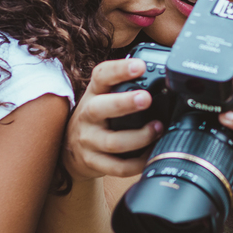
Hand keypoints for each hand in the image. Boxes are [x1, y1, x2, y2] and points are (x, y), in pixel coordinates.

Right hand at [62, 59, 162, 181]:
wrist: (68, 150)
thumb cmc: (95, 118)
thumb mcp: (102, 97)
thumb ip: (124, 86)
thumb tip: (163, 77)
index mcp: (93, 94)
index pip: (102, 76)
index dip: (119, 69)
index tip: (140, 65)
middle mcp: (87, 116)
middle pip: (100, 108)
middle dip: (124, 103)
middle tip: (146, 98)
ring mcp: (88, 141)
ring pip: (112, 142)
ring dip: (139, 137)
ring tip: (158, 129)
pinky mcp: (93, 163)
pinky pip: (117, 167)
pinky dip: (137, 163)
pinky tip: (151, 155)